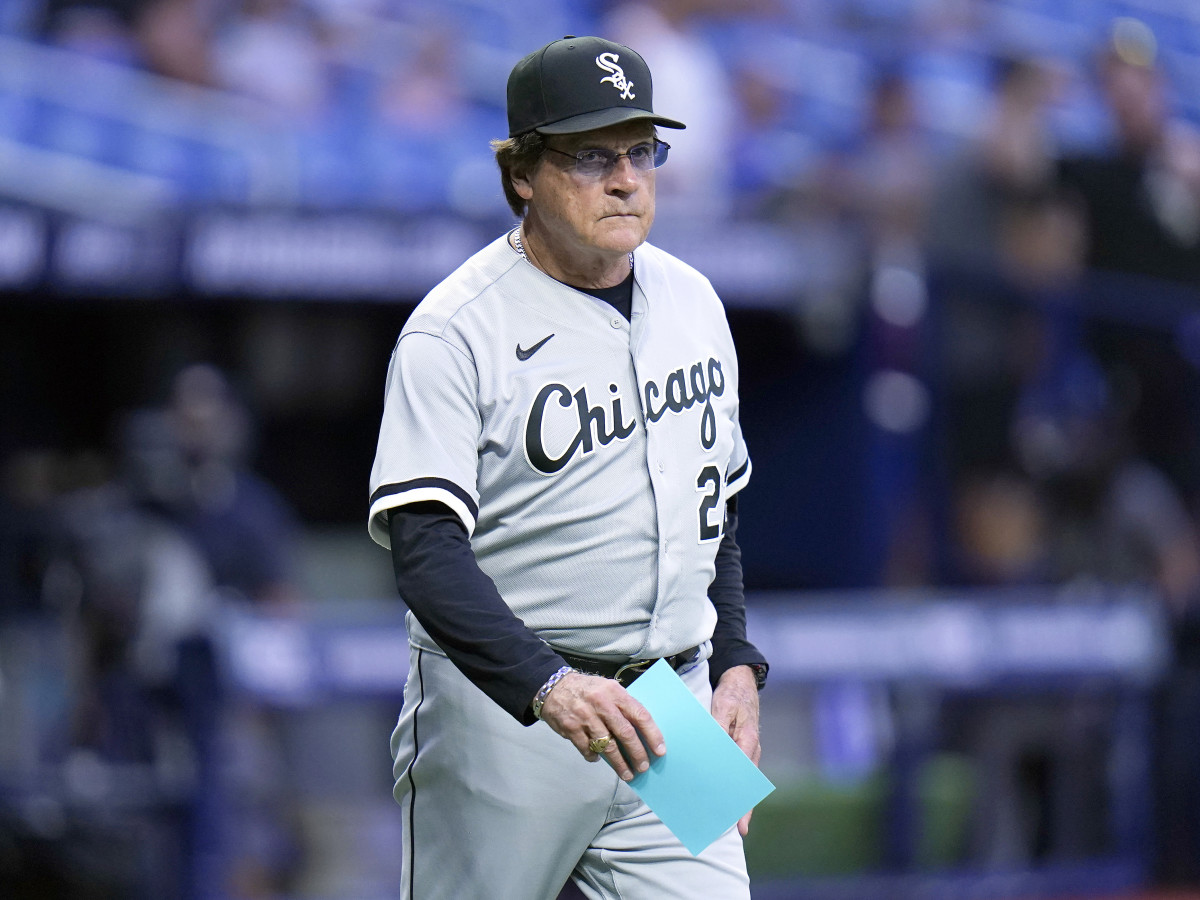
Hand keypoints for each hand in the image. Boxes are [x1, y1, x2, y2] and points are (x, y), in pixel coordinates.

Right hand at [537, 672, 665, 781]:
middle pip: (625, 733)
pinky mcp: (571, 728)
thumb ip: (622, 706)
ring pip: (608, 746)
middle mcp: (601, 703)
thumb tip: (642, 732)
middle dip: (637, 753)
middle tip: (644, 766)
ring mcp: (585, 716)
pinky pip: (587, 749)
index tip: (660, 750)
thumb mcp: (607, 689)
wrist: (552, 687)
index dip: (652, 734)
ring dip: (619, 763)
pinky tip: (598, 759)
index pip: (640, 714)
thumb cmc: (586, 690)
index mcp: (615, 692)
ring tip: (627, 773)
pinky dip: (594, 757)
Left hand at [711, 665, 761, 835]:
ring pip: (740, 778)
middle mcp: (750, 750)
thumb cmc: (732, 695)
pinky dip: (727, 779)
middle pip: (745, 783)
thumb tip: (715, 748)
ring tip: (722, 816)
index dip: (743, 801)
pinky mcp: (739, 746)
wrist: (740, 681)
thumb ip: (719, 727)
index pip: (745, 777)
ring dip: (733, 794)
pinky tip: (716, 789)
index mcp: (748, 742)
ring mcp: (746, 749)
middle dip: (741, 806)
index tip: (741, 823)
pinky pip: (734, 767)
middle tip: (736, 829)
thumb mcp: (724, 706)